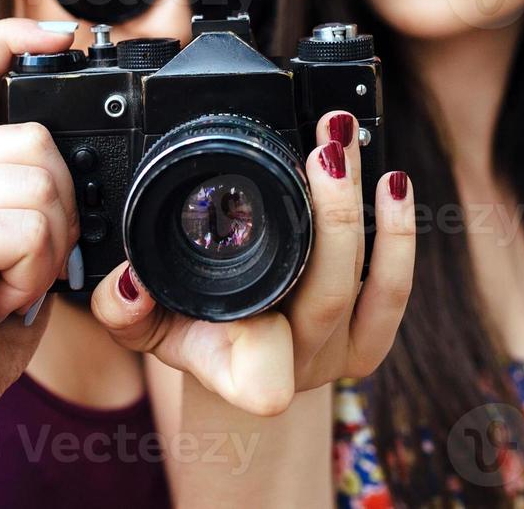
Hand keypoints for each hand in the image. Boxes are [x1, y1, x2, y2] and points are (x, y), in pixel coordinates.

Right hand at [0, 19, 79, 428]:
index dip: (9, 34)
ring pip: (41, 185)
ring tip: (5, 284)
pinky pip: (31, 230)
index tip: (57, 31)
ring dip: (46, 250)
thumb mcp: (7, 240)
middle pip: (36, 139)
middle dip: (59, 210)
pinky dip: (35, 274)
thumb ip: (25, 186)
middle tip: (22, 265)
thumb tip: (71, 158)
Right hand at [91, 110, 414, 414]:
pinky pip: (393, 289)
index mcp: (237, 368)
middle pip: (326, 294)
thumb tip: (127, 282)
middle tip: (323, 149)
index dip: (261, 370)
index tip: (273, 333)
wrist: (242, 358)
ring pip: (369, 285)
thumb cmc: (194, 330)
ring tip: (349, 143)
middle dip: (333, 214)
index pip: (254, 380)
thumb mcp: (147, 322)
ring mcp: (339, 353)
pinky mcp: (370, 337)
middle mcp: (295, 364)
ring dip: (367, 208)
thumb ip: (124, 308)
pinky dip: (399, 235)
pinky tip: (392, 184)